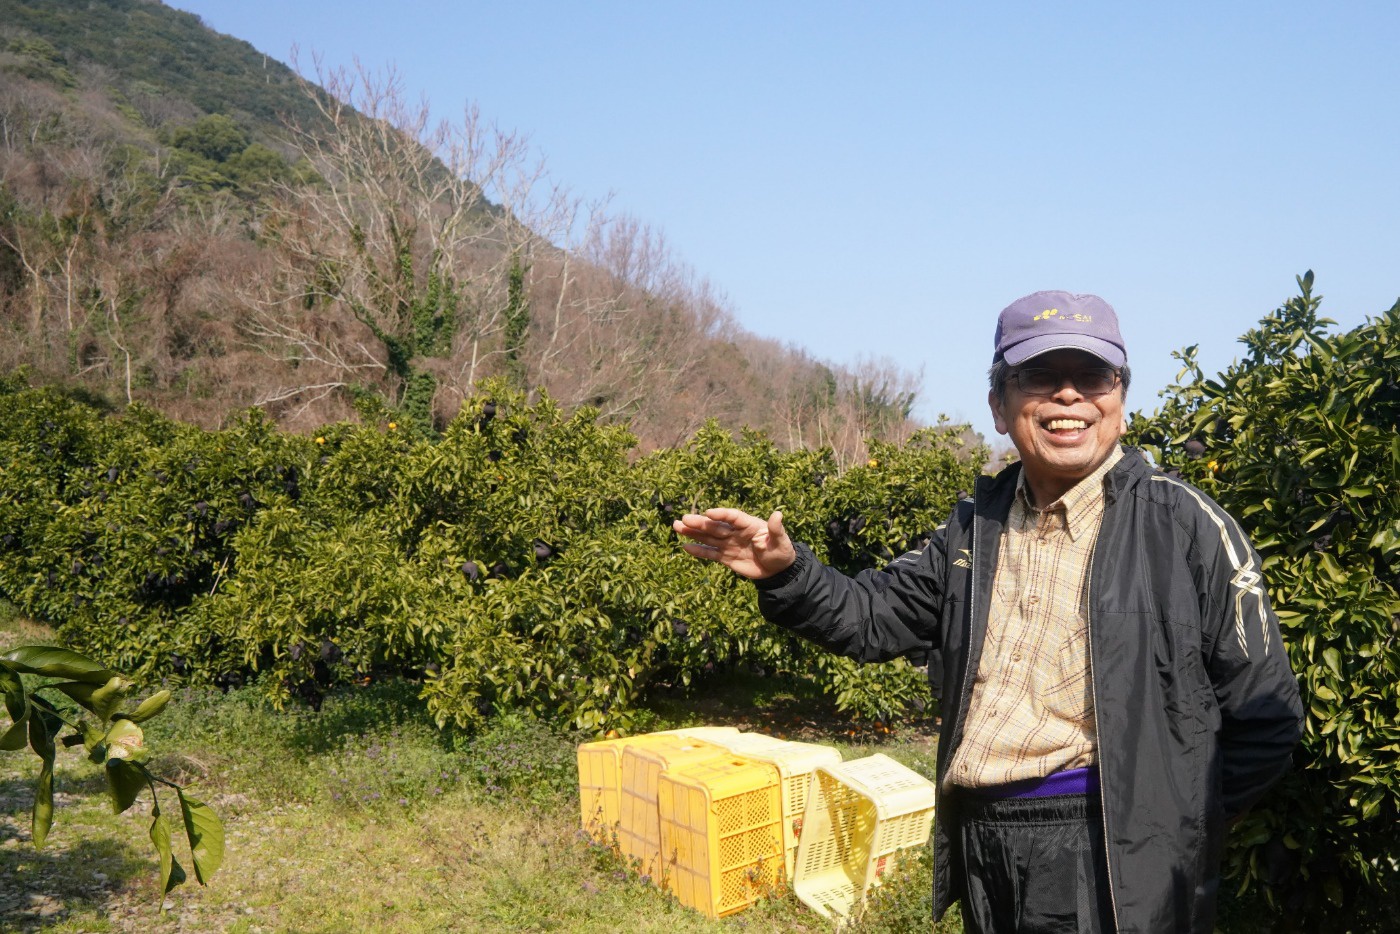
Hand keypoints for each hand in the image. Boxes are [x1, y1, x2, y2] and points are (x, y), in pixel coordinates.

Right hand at [673, 508, 795, 579]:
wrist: (778, 571)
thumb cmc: (781, 552)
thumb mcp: (781, 541)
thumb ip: (776, 529)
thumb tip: (778, 514)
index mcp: (749, 525)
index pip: (733, 517)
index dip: (721, 514)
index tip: (708, 513)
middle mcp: (736, 532)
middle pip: (716, 526)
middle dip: (700, 523)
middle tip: (683, 519)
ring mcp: (729, 544)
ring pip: (709, 537)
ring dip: (693, 532)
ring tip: (677, 527)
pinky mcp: (726, 557)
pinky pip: (710, 553)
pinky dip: (699, 550)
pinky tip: (685, 547)